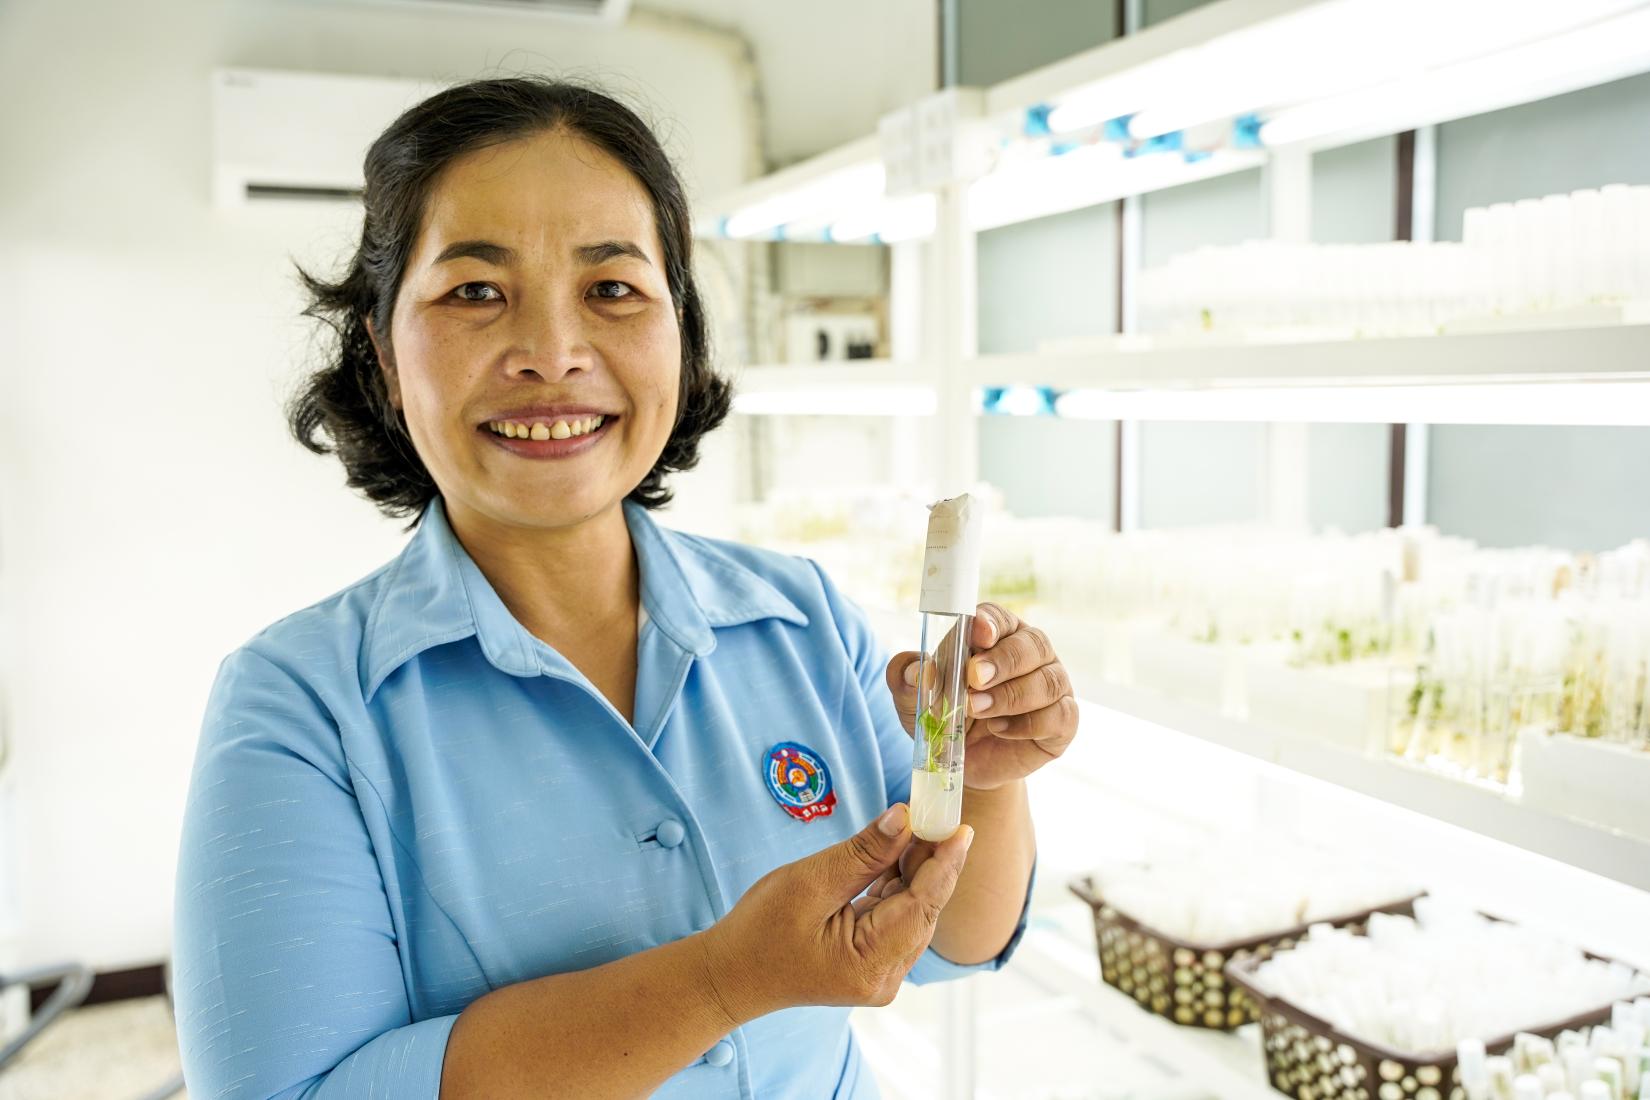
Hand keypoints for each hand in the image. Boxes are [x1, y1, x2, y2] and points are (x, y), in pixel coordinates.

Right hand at [698, 804, 972, 1022]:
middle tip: (937, 811)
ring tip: (919, 824)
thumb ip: (863, 853)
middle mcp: (885, 976)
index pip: (922, 904)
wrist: (729, 975)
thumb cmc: (759, 931)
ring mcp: (879, 973)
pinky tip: (897, 852)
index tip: (961, 826)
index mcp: (871, 963)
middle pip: (922, 908)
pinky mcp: (871, 963)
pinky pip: (894, 917)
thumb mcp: (809, 882)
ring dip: (914, 869)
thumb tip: (905, 817)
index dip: (944, 862)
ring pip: (911, 911)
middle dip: (930, 860)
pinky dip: (896, 884)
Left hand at [885, 602, 1077, 791]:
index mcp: (997, 636)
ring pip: (1048, 680)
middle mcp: (1032, 655)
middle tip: (973, 678)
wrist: (965, 764)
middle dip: (1002, 661)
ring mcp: (1052, 687)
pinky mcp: (1062, 722)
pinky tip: (1001, 729)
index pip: (999, 618)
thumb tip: (918, 670)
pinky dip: (1030, 723)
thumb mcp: (914, 700)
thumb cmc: (944, 717)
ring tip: (977, 710)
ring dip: (1010, 695)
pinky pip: (1060, 715)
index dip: (990, 623)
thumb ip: (906, 678)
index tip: (978, 633)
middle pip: (1032, 644)